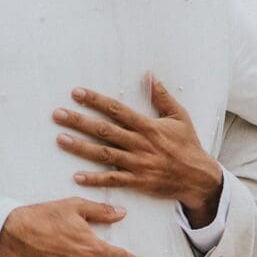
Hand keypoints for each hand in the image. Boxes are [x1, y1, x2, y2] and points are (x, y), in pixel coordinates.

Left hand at [51, 73, 222, 225]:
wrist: (199, 178)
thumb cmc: (188, 145)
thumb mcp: (179, 117)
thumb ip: (162, 96)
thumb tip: (149, 75)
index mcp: (148, 126)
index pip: (116, 110)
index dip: (95, 100)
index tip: (77, 93)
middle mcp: (139, 144)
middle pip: (104, 130)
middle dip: (79, 121)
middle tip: (58, 114)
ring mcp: (137, 164)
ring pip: (104, 154)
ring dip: (80, 147)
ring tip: (60, 139)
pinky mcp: (137, 181)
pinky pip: (113, 180)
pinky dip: (95, 179)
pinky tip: (77, 176)